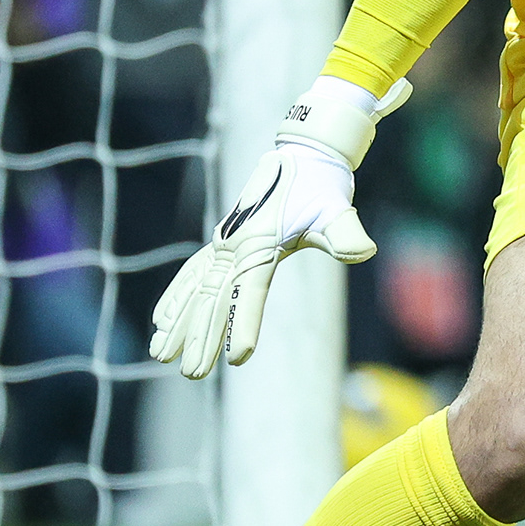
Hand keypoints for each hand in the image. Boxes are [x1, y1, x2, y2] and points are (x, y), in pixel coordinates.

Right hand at [150, 77, 411, 379]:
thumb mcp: (335, 207)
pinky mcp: (222, 241)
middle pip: (214, 299)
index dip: (243, 324)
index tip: (237, 356)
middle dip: (201, 336)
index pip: (249, 292)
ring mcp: (224, 243)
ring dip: (179, 322)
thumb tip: (365, 250)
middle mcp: (235, 245)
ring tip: (160, 355)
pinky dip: (177, 295)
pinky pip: (193, 272)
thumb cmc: (321, 184)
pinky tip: (161, 319)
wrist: (302, 152)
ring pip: (196, 290)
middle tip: (191, 373)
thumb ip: (345, 232)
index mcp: (261, 244)